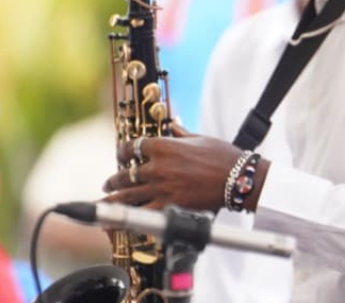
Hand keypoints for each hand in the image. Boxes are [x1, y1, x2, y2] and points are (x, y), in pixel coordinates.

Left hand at [102, 126, 237, 211]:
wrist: (239, 179)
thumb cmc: (223, 156)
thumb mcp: (200, 138)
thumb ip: (181, 133)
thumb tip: (173, 124)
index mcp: (165, 146)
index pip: (133, 146)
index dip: (122, 151)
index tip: (120, 154)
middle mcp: (158, 167)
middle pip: (125, 173)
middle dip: (114, 179)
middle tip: (108, 183)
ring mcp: (162, 187)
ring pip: (128, 194)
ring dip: (113, 198)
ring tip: (106, 200)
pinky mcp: (170, 205)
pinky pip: (143, 212)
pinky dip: (128, 216)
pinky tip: (118, 220)